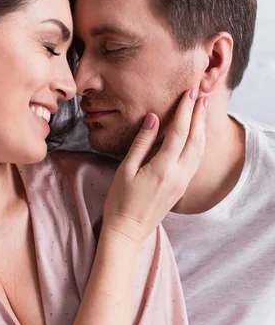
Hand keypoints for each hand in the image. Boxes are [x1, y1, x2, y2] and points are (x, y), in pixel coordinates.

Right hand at [103, 89, 206, 244]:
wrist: (128, 231)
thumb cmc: (120, 201)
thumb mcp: (126, 169)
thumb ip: (142, 142)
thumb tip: (154, 118)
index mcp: (164, 168)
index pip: (180, 132)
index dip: (186, 110)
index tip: (190, 92)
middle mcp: (179, 175)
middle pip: (195, 139)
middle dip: (199, 115)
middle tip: (202, 94)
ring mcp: (182, 183)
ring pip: (199, 150)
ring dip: (201, 128)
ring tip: (203, 110)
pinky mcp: (181, 188)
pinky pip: (195, 160)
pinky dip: (198, 143)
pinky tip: (197, 135)